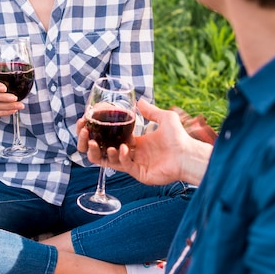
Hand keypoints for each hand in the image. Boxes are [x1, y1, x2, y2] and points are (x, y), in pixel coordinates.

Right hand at [78, 99, 211, 185]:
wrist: (188, 155)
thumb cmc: (179, 138)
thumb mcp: (165, 118)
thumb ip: (151, 111)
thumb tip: (138, 100)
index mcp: (135, 142)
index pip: (111, 138)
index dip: (99, 133)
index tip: (88, 124)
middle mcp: (132, 153)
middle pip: (104, 151)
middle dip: (91, 143)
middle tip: (86, 133)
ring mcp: (134, 164)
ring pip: (108, 160)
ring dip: (101, 151)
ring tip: (97, 142)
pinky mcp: (138, 173)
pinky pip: (123, 166)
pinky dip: (120, 157)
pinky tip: (124, 149)